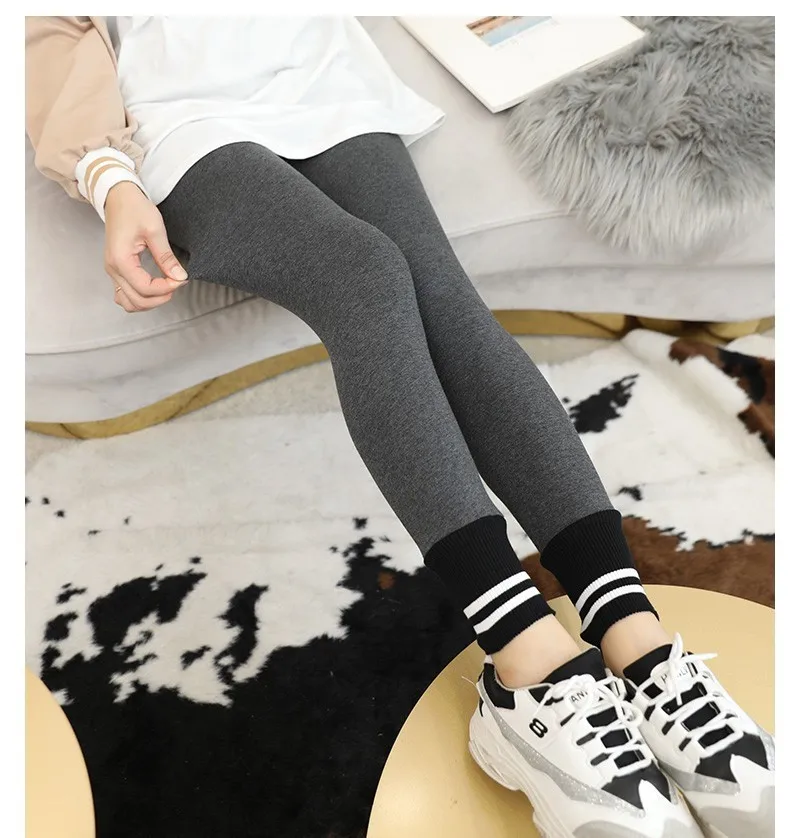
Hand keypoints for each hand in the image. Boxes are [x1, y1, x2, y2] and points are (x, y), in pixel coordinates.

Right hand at [103, 181, 188, 312]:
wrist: (118, 197)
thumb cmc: (134, 209)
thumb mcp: (155, 230)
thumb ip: (166, 257)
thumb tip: (179, 276)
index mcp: (120, 259)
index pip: (145, 288)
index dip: (167, 288)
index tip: (181, 279)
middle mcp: (113, 269)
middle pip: (137, 301)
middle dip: (160, 297)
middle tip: (176, 282)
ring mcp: (112, 271)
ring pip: (128, 302)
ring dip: (149, 301)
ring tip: (166, 287)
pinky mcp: (116, 270)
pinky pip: (124, 295)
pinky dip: (140, 297)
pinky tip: (154, 288)